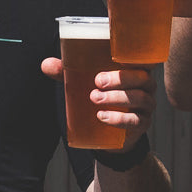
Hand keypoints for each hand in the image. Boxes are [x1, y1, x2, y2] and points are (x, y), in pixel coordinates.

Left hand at [41, 57, 155, 146]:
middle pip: (141, 79)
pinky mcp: (142, 124)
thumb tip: (46, 64)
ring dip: (116, 98)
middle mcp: (146, 86)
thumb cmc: (102, 98)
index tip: (112, 58)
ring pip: (139, 98)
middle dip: (120, 79)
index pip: (141, 61)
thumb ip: (67, 72)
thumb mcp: (84, 83)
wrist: (111, 133)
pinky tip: (102, 117)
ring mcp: (146, 106)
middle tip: (97, 82)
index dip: (131, 59)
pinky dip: (119, 118)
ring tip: (95, 99)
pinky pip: (135, 120)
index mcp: (135, 70)